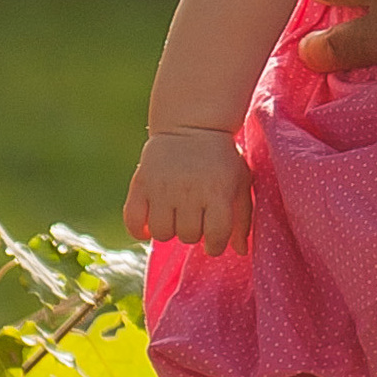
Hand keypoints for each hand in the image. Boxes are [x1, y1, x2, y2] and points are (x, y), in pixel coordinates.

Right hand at [125, 126, 251, 254]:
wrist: (192, 124)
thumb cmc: (221, 159)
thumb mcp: (241, 182)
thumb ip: (243, 218)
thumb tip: (241, 252)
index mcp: (218, 191)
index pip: (216, 236)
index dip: (216, 244)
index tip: (214, 237)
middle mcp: (189, 190)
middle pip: (188, 236)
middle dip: (194, 231)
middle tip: (195, 214)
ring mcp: (162, 187)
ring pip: (162, 233)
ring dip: (169, 229)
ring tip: (175, 214)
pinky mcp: (141, 183)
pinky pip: (133, 222)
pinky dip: (139, 230)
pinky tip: (150, 223)